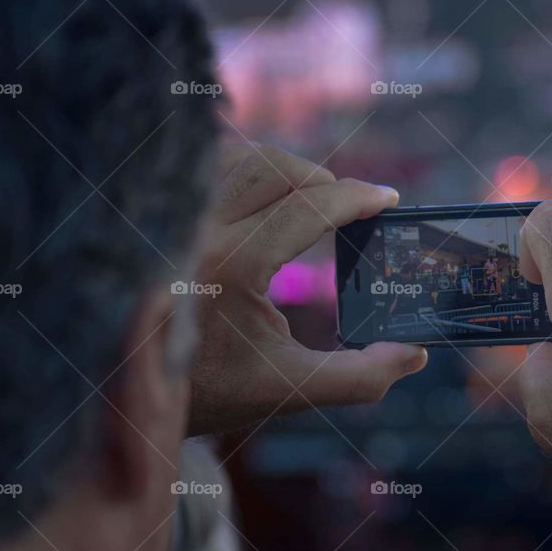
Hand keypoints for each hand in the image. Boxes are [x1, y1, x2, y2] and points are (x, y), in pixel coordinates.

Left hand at [187, 144, 426, 433]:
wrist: (136, 391)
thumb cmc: (215, 390)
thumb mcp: (292, 390)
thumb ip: (360, 377)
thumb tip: (414, 354)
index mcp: (231, 267)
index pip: (307, 206)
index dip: (357, 197)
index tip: (388, 198)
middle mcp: (196, 232)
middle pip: (276, 168)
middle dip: (326, 180)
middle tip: (352, 207)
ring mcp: (173, 220)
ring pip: (242, 160)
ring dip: (288, 172)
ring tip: (315, 202)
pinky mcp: (160, 218)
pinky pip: (211, 169)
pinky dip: (249, 172)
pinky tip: (268, 201)